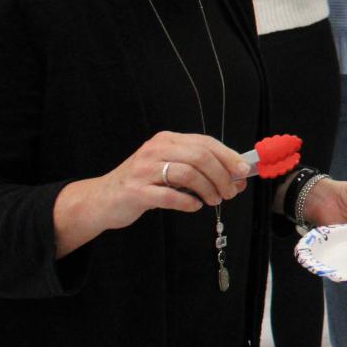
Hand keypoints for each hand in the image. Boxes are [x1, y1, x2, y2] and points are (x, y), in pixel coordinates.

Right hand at [55, 131, 250, 256]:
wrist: (102, 199)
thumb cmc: (143, 184)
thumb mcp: (169, 168)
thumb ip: (199, 169)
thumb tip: (237, 177)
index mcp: (166, 140)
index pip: (205, 143)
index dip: (228, 156)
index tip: (243, 171)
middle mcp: (155, 150)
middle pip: (200, 157)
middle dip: (221, 175)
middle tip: (230, 192)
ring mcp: (143, 170)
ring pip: (187, 174)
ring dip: (208, 189)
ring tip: (214, 200)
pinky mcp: (135, 191)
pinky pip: (170, 196)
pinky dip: (188, 202)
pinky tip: (194, 206)